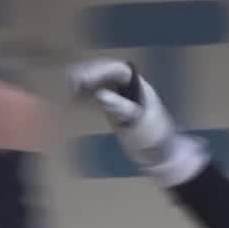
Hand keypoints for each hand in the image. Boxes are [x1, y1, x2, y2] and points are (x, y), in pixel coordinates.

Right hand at [68, 59, 206, 185]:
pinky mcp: (113, 108)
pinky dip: (85, 97)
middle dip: (87, 74)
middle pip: (106, 73)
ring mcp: (120, 97)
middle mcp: (128, 87)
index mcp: (139, 86)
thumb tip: (99, 94)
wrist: (160, 156)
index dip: (99, 71)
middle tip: (70, 82)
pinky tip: (73, 99)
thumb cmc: (153, 137)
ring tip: (67, 88)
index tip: (82, 79)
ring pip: (99, 83)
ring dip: (84, 84)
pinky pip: (97, 97)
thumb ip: (120, 108)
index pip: (118, 70)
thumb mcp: (138, 122)